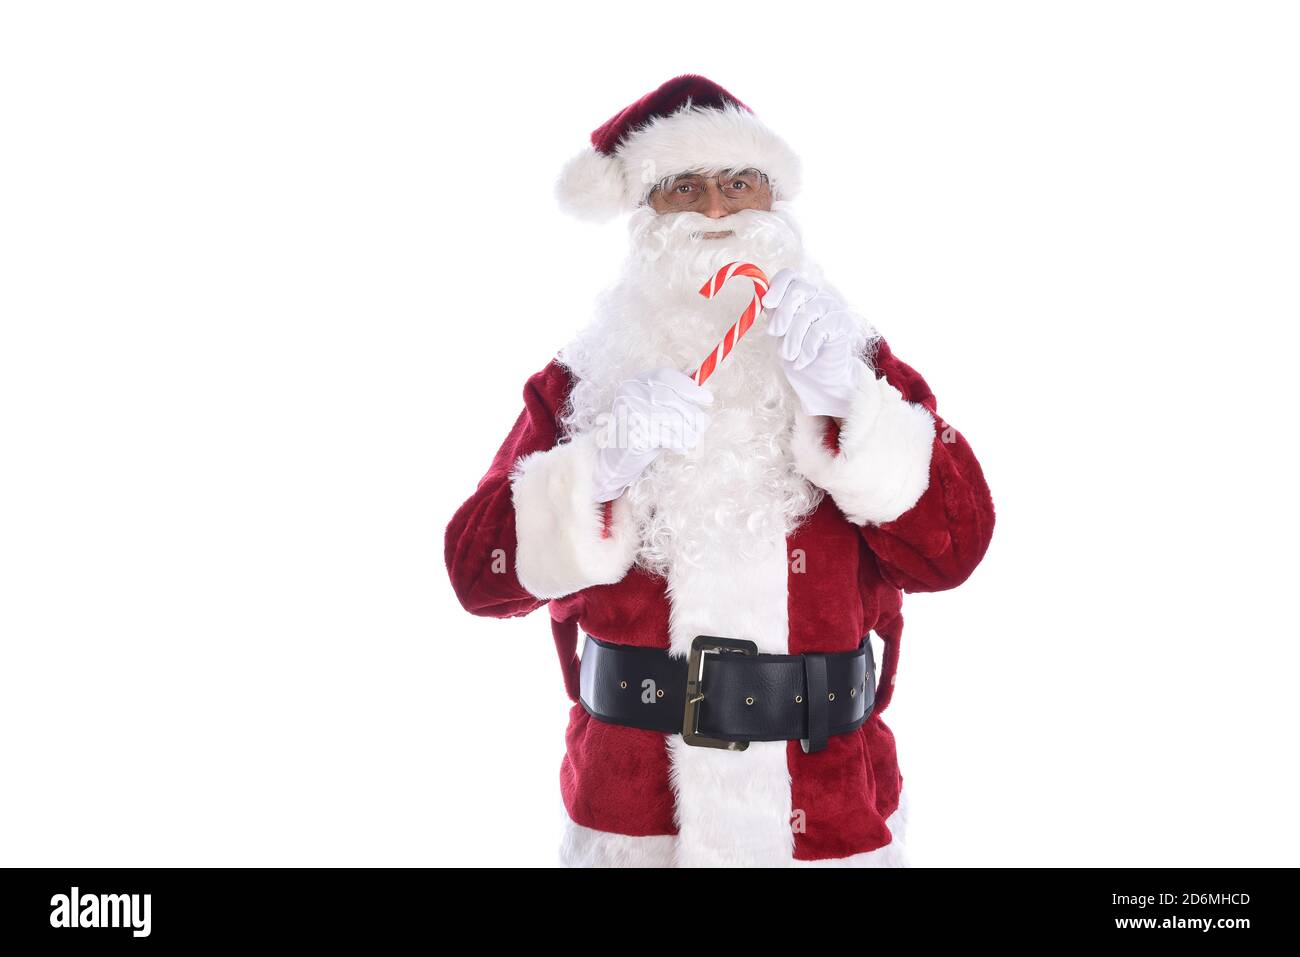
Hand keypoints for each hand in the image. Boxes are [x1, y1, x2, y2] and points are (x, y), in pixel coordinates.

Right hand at [592, 368, 712, 502]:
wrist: (617, 459)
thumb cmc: (643, 433)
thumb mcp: (659, 411)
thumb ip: (677, 398)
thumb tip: (702, 384)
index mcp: (635, 382)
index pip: (665, 377)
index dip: (688, 387)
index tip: (708, 399)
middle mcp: (629, 393)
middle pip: (670, 398)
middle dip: (692, 413)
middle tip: (704, 424)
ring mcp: (628, 412)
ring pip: (671, 418)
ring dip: (688, 431)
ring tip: (690, 439)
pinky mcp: (633, 432)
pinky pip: (666, 436)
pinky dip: (678, 443)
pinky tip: (678, 448)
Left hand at [762, 269, 866, 417]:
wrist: (821, 378)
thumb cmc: (797, 352)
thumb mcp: (779, 332)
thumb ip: (772, 314)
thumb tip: (761, 300)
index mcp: (799, 294)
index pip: (789, 276)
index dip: (776, 286)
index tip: (766, 304)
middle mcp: (817, 295)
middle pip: (797, 290)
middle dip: (782, 313)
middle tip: (773, 334)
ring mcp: (832, 307)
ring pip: (807, 313)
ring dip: (792, 338)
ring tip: (788, 355)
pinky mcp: (844, 322)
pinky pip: (820, 330)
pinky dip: (806, 349)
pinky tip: (802, 362)